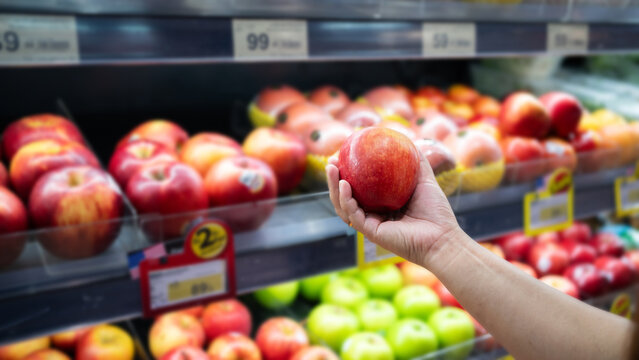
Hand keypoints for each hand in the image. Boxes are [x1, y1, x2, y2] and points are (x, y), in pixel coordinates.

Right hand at [326, 154, 459, 265]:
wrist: (443, 237)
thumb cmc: (436, 212)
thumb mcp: (425, 180)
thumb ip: (417, 162)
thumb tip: (408, 139)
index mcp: (382, 204)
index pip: (359, 187)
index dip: (348, 172)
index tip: (343, 154)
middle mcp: (373, 214)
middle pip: (345, 196)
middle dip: (334, 179)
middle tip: (331, 161)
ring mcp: (370, 224)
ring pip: (343, 205)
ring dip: (333, 187)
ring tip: (331, 168)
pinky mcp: (371, 232)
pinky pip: (353, 214)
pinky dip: (346, 199)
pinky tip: (344, 184)